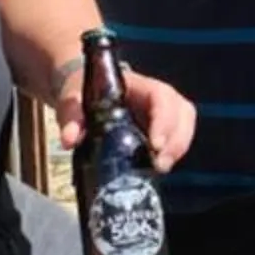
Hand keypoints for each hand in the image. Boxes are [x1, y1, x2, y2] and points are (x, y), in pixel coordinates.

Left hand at [51, 57, 197, 170]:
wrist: (80, 90)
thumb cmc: (80, 92)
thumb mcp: (71, 101)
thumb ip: (70, 118)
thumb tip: (69, 139)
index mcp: (137, 86)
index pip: (161, 97)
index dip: (164, 120)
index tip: (156, 145)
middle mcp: (155, 97)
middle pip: (182, 111)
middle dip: (177, 140)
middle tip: (161, 165)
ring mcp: (160, 112)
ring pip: (185, 124)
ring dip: (178, 148)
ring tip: (161, 169)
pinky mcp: (159, 128)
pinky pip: (177, 137)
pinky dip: (172, 153)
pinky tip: (158, 168)